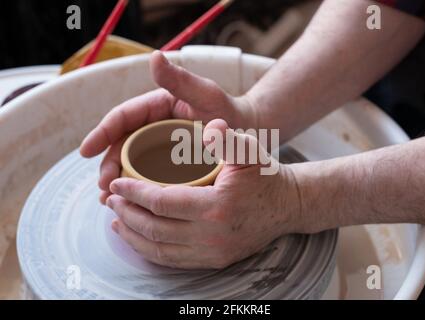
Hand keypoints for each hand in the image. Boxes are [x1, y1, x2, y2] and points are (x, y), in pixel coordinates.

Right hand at [80, 51, 255, 203]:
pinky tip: (130, 206)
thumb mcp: (208, 96)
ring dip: (117, 182)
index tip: (86, 151)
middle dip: (108, 165)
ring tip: (108, 201)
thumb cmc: (230, 113)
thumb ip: (183, 80)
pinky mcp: (169, 164)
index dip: (102, 133)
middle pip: (121, 144)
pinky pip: (146, 175)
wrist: (249, 134)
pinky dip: (135, 189)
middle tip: (103, 188)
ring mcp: (161, 146)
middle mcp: (155, 125)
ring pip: (131, 163)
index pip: (123, 117)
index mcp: (158, 106)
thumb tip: (155, 57)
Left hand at [105, 119, 302, 268]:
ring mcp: (214, 253)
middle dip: (127, 213)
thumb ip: (226, 138)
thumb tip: (206, 130)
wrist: (288, 205)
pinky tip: (138, 238)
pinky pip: (173, 261)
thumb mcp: (249, 150)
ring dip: (132, 235)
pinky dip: (150, 250)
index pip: (162, 202)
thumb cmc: (265, 175)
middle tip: (111, 198)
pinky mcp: (215, 261)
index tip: (117, 183)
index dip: (134, 193)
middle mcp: (213, 236)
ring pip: (159, 250)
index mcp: (218, 206)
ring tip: (116, 218)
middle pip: (155, 229)